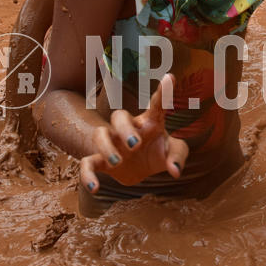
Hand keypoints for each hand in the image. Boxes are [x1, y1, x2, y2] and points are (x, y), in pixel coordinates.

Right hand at [80, 75, 189, 192]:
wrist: (139, 170)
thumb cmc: (157, 152)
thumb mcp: (172, 151)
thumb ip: (178, 156)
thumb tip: (175, 171)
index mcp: (150, 122)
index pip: (156, 105)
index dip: (163, 92)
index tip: (171, 78)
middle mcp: (128, 129)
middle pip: (119, 117)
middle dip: (125, 128)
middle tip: (135, 144)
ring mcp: (113, 144)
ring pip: (100, 135)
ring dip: (107, 147)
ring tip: (118, 162)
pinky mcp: (101, 162)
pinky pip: (87, 163)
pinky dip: (87, 175)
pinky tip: (95, 188)